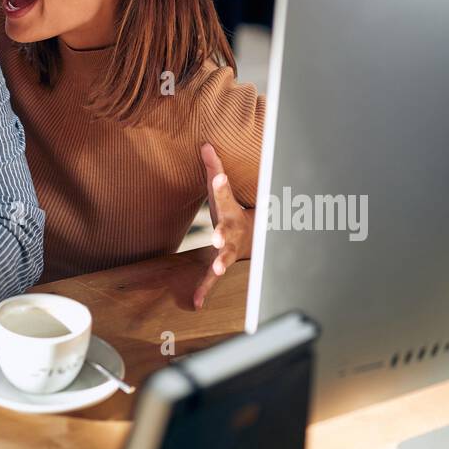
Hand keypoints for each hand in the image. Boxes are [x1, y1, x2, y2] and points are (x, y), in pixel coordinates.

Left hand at [193, 143, 253, 309]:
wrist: (252, 239)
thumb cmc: (230, 211)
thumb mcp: (221, 189)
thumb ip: (213, 168)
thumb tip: (204, 144)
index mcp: (229, 210)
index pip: (224, 195)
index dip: (221, 186)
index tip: (218, 178)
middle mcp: (232, 231)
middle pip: (227, 230)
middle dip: (224, 233)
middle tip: (218, 236)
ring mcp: (228, 250)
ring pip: (226, 257)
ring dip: (221, 263)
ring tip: (216, 269)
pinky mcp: (220, 265)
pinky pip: (210, 279)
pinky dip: (204, 291)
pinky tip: (196, 303)